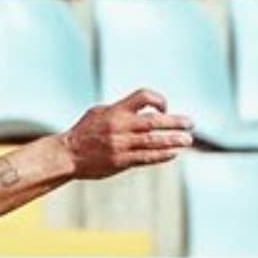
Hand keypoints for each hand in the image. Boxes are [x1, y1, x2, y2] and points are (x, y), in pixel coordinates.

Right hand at [59, 89, 192, 179]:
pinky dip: (162, 155)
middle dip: (175, 122)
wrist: (67, 155)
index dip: (158, 100)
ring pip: (153, 141)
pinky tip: (173, 153)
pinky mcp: (120, 161)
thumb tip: (143, 108)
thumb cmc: (84, 132)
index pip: (142, 96)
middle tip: (190, 123)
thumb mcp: (99, 113)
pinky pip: (146, 157)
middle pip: (153, 121)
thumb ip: (120, 109)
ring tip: (188, 140)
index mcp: (115, 111)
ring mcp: (120, 145)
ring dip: (173, 140)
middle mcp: (119, 126)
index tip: (164, 109)